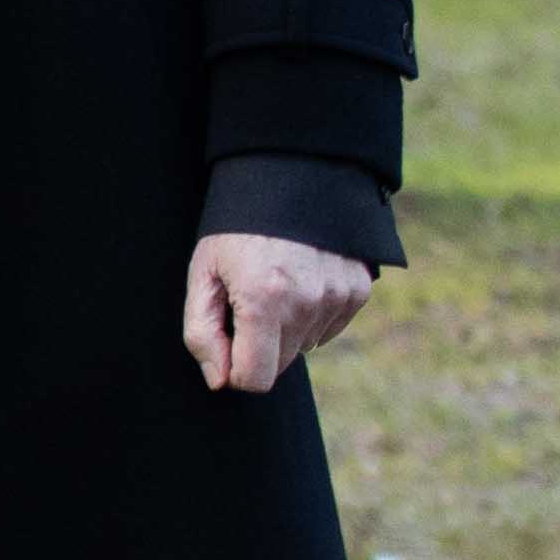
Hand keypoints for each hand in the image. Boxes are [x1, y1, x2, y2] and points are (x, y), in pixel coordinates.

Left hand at [182, 234, 373, 394]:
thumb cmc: (235, 230)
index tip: (228, 341)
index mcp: (263, 300)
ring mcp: (338, 295)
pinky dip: (311, 314)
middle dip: (259, 344)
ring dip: (287, 328)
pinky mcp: (358, 289)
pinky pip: (328, 327)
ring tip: (274, 284)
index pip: (255, 379)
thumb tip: (220, 381)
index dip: (235, 369)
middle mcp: (307, 302)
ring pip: (304, 346)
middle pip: (280, 364)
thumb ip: (202, 333)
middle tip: (248, 300)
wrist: (289, 178)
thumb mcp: (203, 274)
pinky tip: (300, 280)